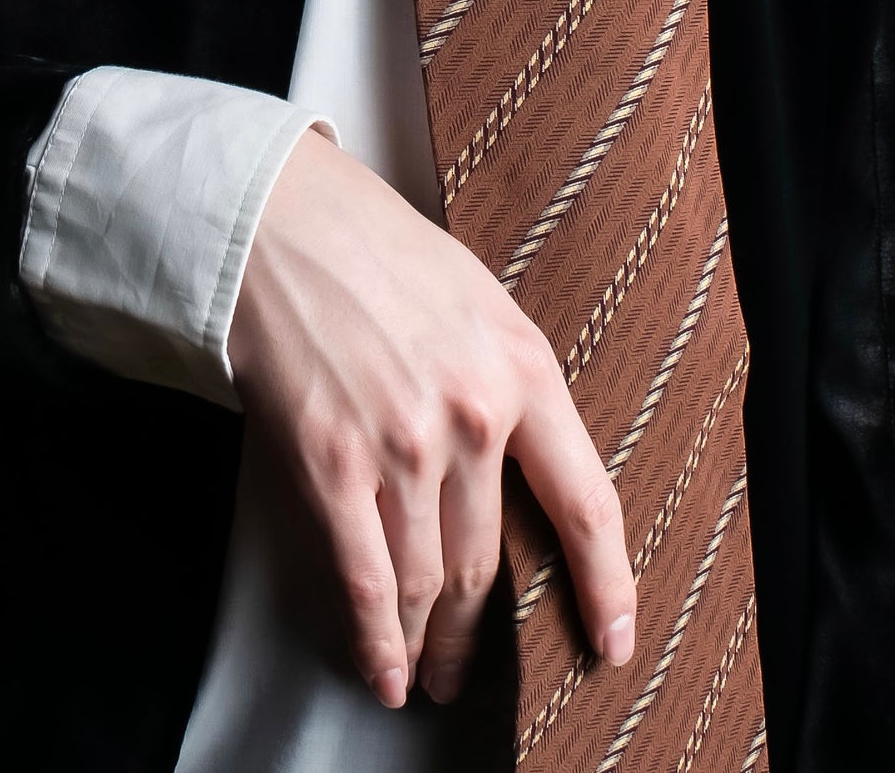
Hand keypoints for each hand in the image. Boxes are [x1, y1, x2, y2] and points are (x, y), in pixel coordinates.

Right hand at [227, 127, 636, 708]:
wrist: (281, 221)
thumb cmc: (374, 248)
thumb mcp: (475, 299)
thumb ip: (502, 380)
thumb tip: (514, 462)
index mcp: (523, 368)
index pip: (586, 502)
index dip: (605, 585)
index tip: (613, 641)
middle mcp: (473, 415)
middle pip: (487, 561)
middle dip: (476, 633)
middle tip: (466, 671)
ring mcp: (404, 446)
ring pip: (427, 581)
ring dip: (424, 643)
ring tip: (419, 673)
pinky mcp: (335, 466)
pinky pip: (367, 580)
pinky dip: (375, 640)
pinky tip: (382, 669)